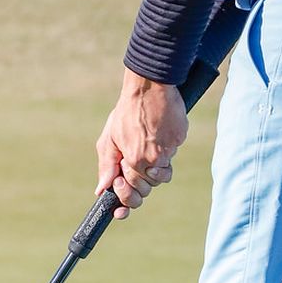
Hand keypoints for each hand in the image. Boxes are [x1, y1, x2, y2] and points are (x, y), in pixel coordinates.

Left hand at [95, 70, 188, 219]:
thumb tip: (102, 189)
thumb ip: (106, 165)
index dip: (128, 195)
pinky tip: (156, 130)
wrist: (149, 87)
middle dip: (140, 179)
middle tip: (130, 161)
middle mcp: (153, 160)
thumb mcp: (109, 138)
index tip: (122, 187)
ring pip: (163, 172)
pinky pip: (173, 151)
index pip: (134, 192)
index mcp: (134, 161)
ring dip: (154, 165)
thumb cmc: (126, 112)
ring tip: (144, 146)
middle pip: (150, 186)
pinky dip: (165, 146)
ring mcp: (169, 150)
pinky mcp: (179, 139)